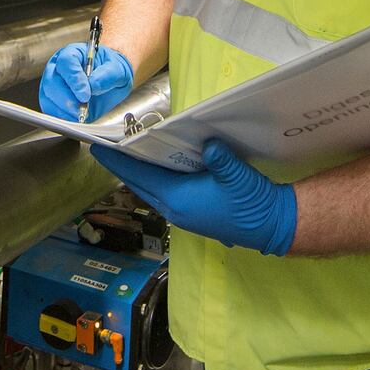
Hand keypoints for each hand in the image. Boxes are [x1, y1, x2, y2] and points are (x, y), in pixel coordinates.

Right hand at [39, 43, 135, 121]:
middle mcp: (59, 68)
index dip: (74, 79)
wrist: (111, 80)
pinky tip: (76, 117)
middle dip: (66, 98)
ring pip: (48, 97)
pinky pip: (50, 110)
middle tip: (81, 107)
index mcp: (73, 54)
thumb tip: (93, 85)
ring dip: (63, 110)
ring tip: (81, 114)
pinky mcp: (53, 101)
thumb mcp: (117, 69)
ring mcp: (54, 85)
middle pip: (51, 81)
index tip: (85, 94)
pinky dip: (62, 117)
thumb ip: (107, 75)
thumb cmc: (111, 69)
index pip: (66, 63)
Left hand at [92, 140, 297, 256]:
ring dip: (140, 173)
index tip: (98, 149)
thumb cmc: (252, 202)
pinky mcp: (193, 214)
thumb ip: (219, 158)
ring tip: (127, 154)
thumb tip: (207, 143)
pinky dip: (156, 179)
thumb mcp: (236, 175)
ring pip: (153, 190)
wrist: (271, 225)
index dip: (119, 162)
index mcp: (179, 201)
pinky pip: (165, 193)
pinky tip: (159, 166)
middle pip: (141, 185)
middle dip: (124, 167)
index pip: (141, 177)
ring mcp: (183, 215)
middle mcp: (175, 210)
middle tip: (107, 148)